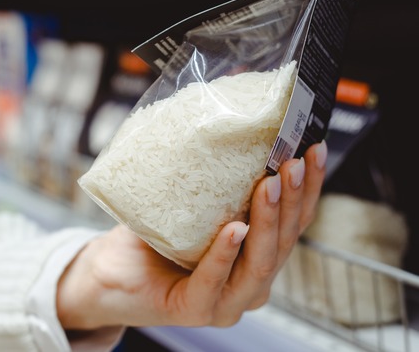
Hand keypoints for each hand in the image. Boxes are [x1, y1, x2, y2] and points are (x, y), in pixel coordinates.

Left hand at [57, 141, 327, 329]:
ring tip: (269, 183)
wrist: (110, 273)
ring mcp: (226, 302)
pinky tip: (234, 229)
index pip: (294, 222)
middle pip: (284, 241)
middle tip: (293, 161)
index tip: (315, 149)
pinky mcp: (196, 311)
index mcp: (257, 258)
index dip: (309, 187)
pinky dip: (225, 255)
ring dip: (267, 220)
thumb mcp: (191, 203)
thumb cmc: (152, 238)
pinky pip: (214, 281)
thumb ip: (215, 178)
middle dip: (293, 198)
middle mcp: (250, 284)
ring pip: (259, 264)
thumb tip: (227, 115)